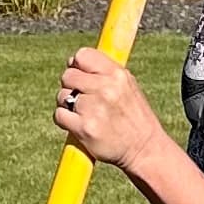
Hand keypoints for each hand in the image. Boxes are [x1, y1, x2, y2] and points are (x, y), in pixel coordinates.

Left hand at [55, 47, 168, 171]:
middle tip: (84, 99)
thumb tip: (73, 60)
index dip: (78, 65)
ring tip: (85, 114)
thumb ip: (104, 71)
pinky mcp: (84, 128)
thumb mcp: (128, 86)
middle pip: (68, 75)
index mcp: (117, 75)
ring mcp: (94, 109)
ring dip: (68, 105)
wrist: (143, 149)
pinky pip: (59, 115)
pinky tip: (78, 124)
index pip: (83, 55)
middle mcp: (106, 89)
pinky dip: (64, 120)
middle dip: (72, 86)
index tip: (81, 76)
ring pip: (62, 96)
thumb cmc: (133, 116)